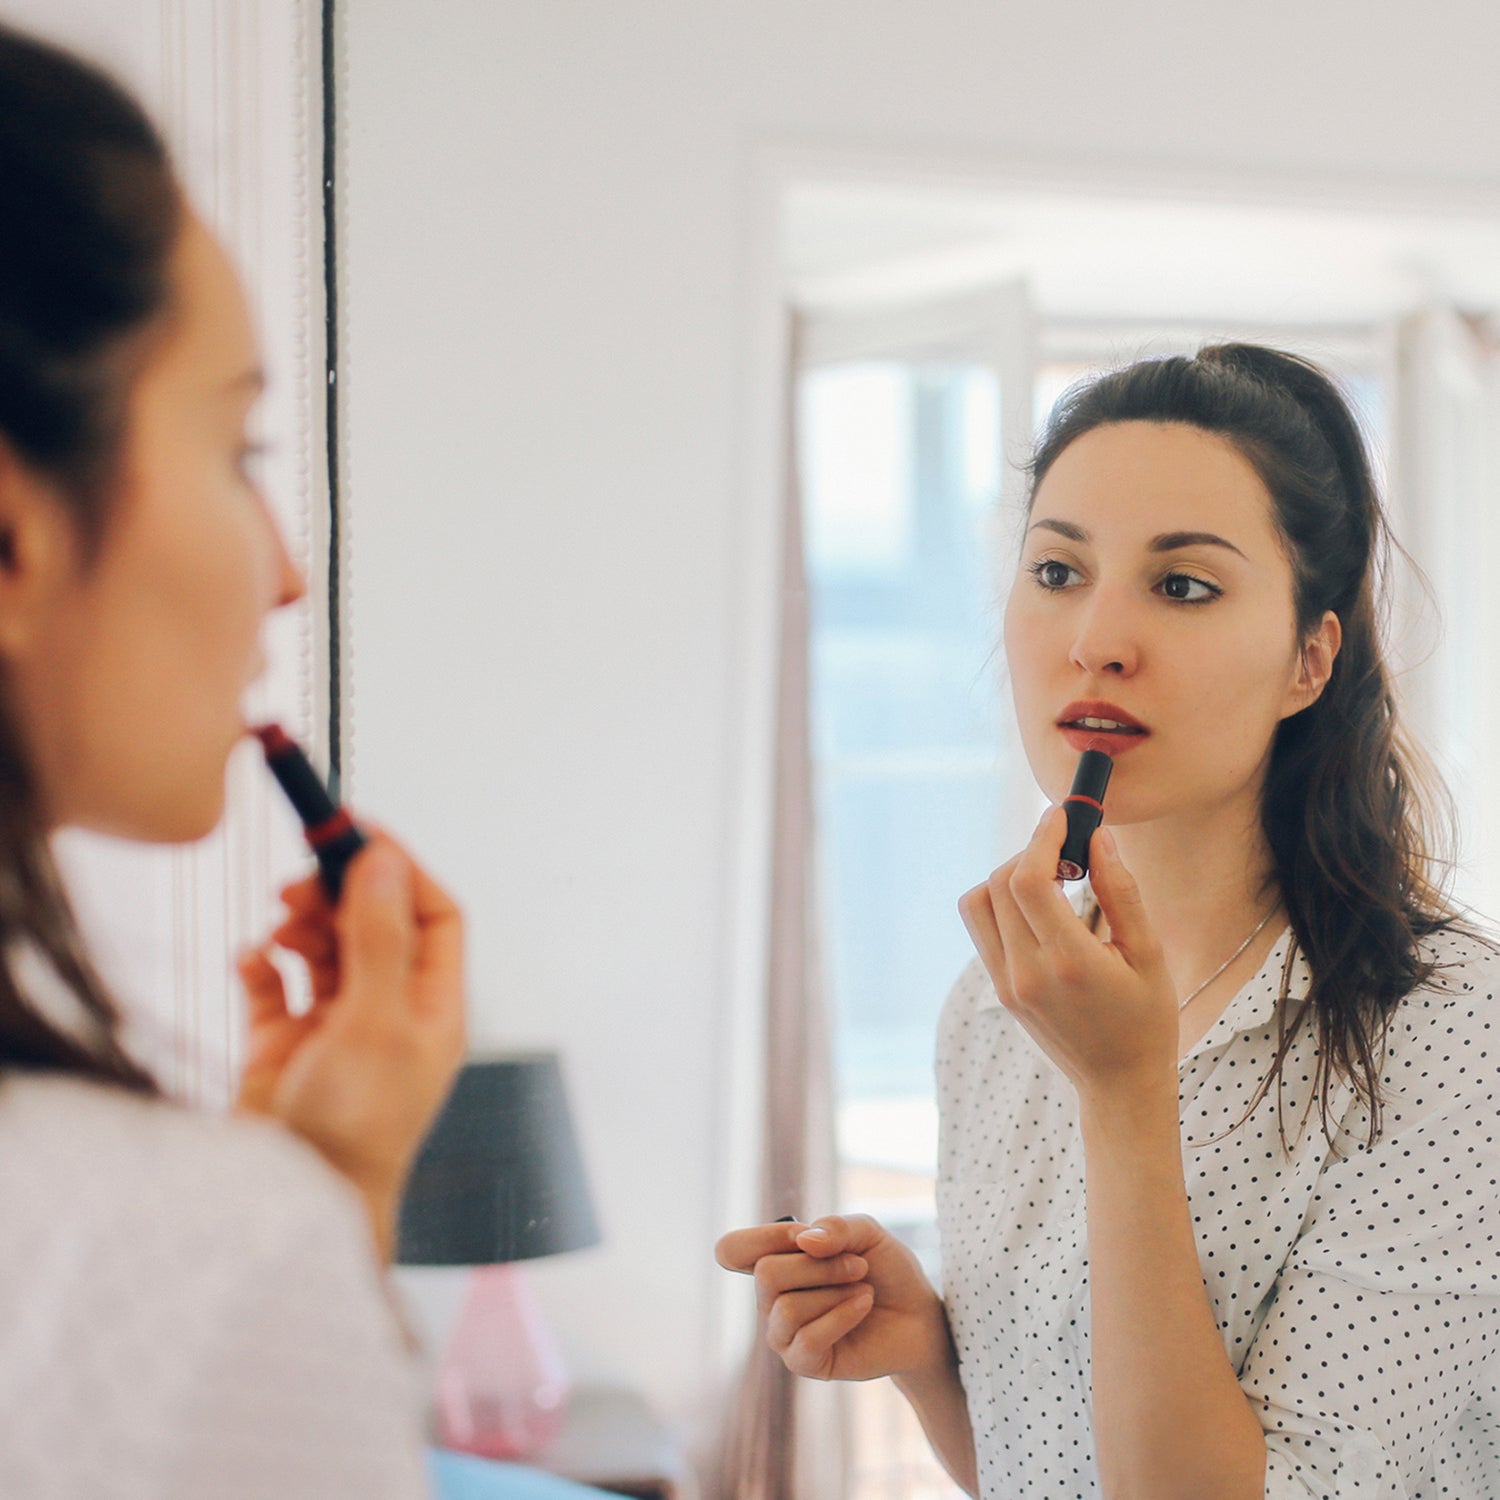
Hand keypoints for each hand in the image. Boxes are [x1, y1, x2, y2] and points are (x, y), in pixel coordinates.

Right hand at [236, 834, 465, 1258]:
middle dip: (342, 892)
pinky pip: (276, 986)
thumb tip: (385, 861)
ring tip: (280, 921)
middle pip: (376, 924)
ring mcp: (337, 1029)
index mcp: (433, 1007)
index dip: (401, 870)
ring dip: (304, 924)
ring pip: (326, 948)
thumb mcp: (375, 1021)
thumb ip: (378, 937)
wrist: (293, 1205)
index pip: (433, 916)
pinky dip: (264, 963)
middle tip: (302, 879)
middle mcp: (391, 1012)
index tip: (357, 835)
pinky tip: (253, 961)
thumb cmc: (354, 1128)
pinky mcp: (284, 1048)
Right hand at [716, 1214, 951, 1383]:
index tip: (807, 1236)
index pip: (731, 1249)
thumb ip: (836, 1226)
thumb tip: (804, 1240)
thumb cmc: (885, 1270)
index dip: (766, 1237)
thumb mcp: (867, 1232)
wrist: (918, 1315)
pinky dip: (842, 1315)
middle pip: (766, 1273)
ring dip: (835, 1289)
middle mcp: (771, 1299)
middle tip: (857, 1266)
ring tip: (863, 1288)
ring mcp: (784, 1334)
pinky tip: (864, 1305)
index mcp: (774, 1261)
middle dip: (819, 1265)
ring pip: (787, 1306)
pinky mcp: (804, 1363)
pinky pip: (807, 1338)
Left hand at [957, 807, 1175, 1101]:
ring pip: (979, 902)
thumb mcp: (1148, 953)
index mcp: (1068, 963)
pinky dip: (1002, 903)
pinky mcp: (999, 989)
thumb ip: (1121, 891)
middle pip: (999, 883)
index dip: (1042, 838)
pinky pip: (983, 928)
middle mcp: (1026, 973)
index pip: (1028, 880)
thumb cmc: (1146, 1018)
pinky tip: (1040, 908)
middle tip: (1069, 849)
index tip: (1062, 816)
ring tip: (1052, 879)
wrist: (1119, 1082)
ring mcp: (1006, 983)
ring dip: (1008, 876)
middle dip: (1030, 852)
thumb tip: (1099, 837)